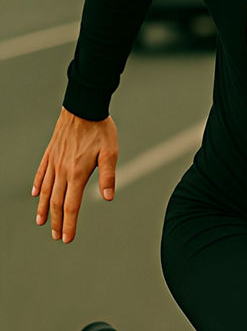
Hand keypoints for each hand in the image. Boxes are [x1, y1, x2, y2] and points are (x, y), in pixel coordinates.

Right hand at [32, 107, 118, 242]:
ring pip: (46, 190)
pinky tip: (36, 194)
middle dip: (56, 221)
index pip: (71, 205)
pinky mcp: (51, 153)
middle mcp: (62, 170)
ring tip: (41, 222)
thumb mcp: (110, 152)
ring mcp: (54, 162)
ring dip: (44, 208)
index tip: (66, 238)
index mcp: (76, 173)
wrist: (83, 107)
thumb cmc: (100, 129)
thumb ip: (107, 176)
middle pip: (56, 202)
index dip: (69, 223)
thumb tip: (108, 197)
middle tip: (56, 236)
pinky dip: (39, 185)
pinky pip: (42, 173)